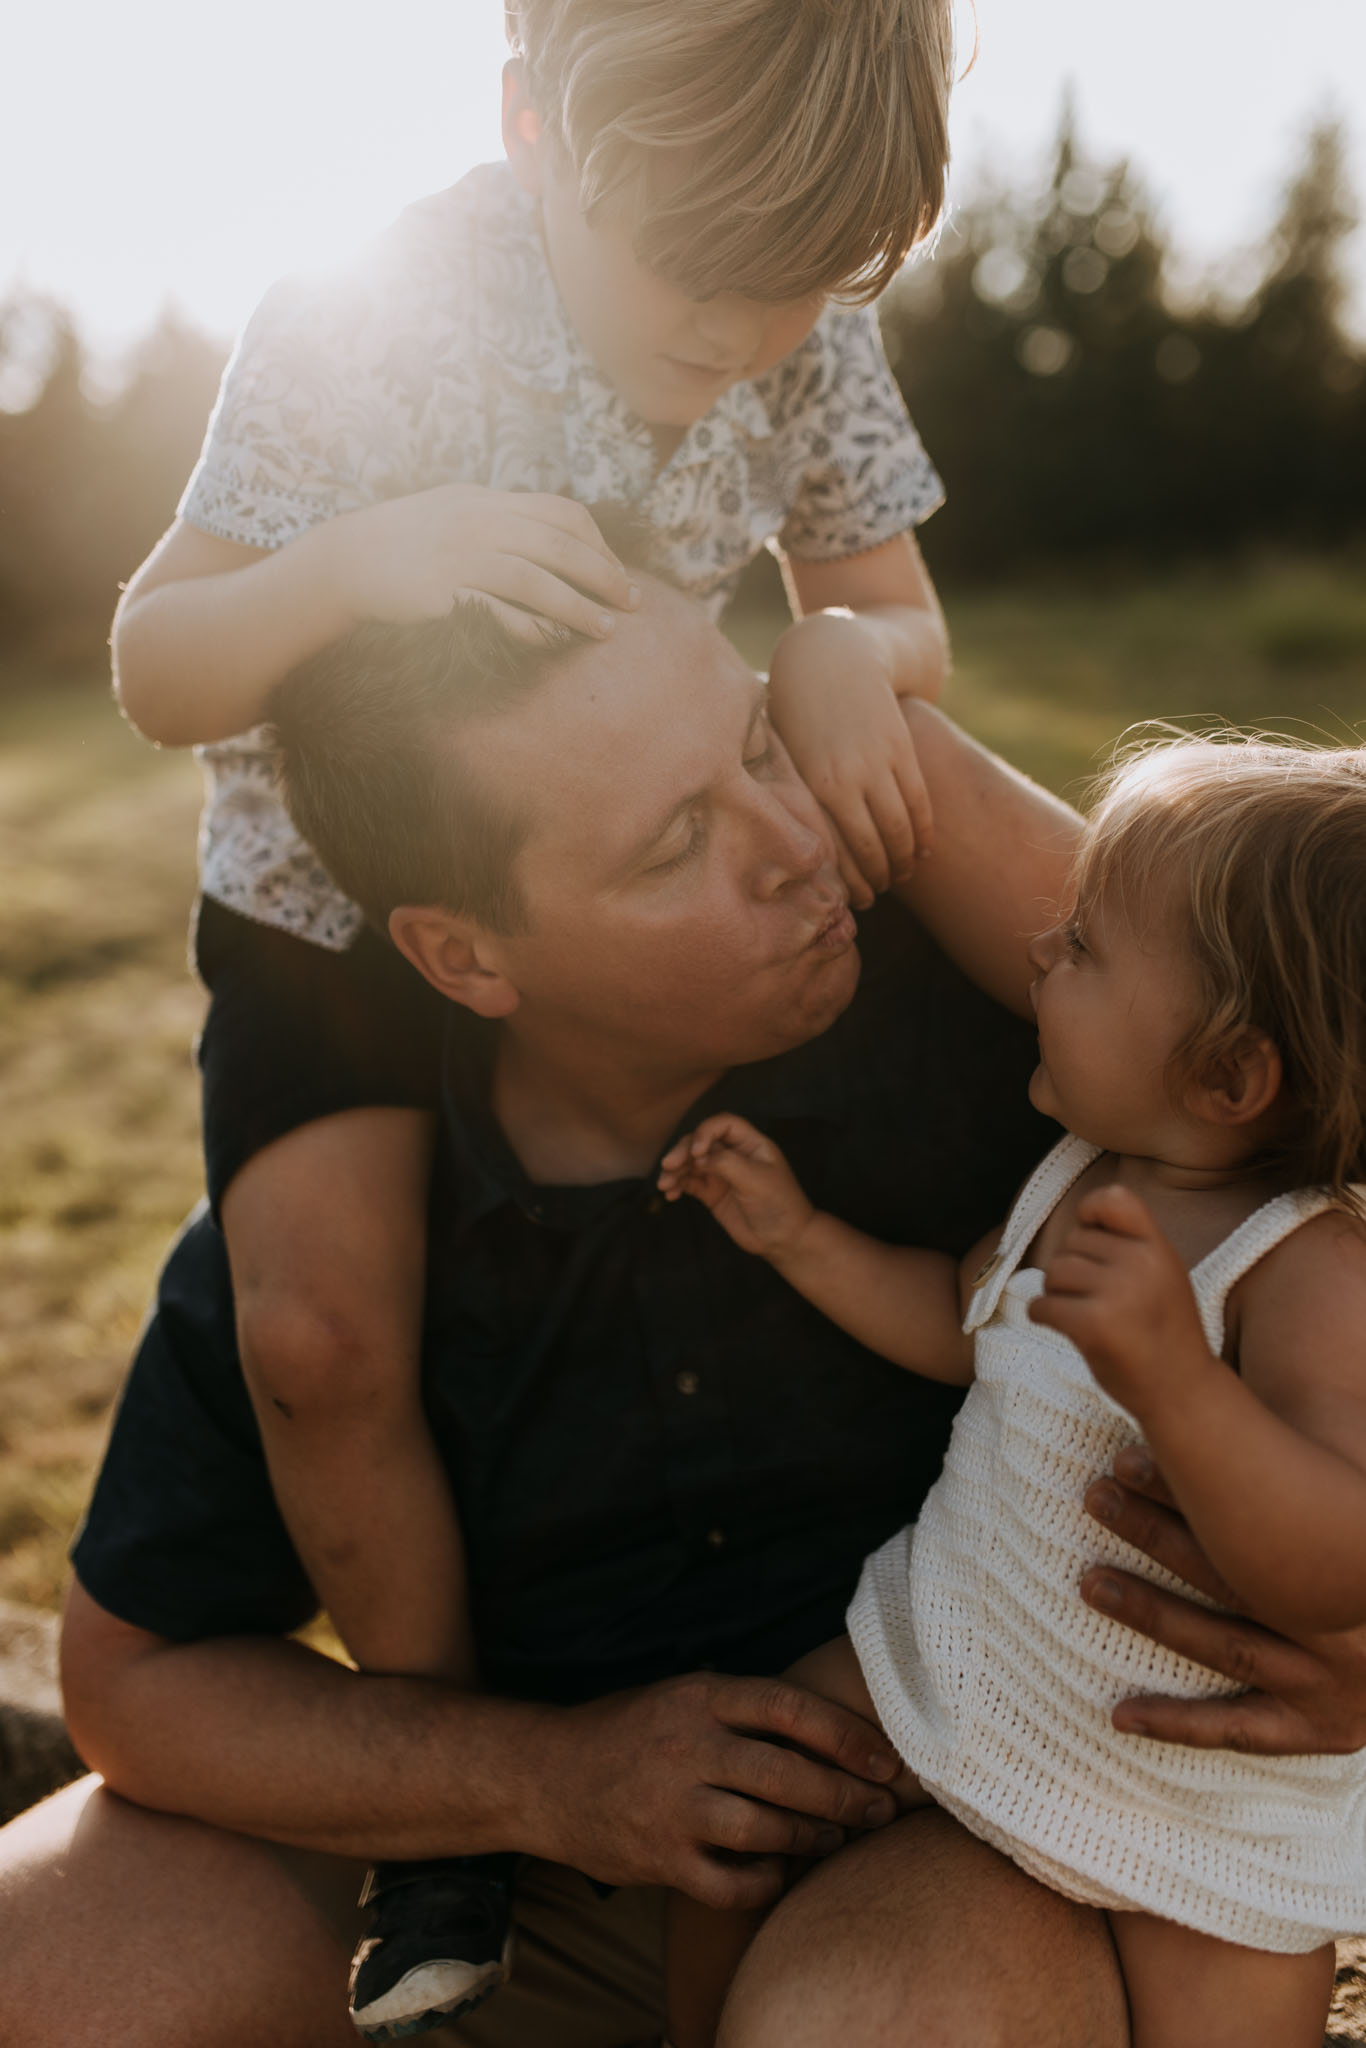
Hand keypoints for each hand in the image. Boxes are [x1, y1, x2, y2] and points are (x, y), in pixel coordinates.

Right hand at [319, 486, 637, 642]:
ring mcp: (462, 556)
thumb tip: (549, 532)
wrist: (346, 560)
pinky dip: (535, 629)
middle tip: (633, 603)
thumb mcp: (454, 511)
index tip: (616, 573)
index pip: (562, 513)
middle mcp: (480, 522)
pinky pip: (503, 613)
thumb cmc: (405, 541)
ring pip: (539, 580)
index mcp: (488, 501)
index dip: (599, 545)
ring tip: (606, 632)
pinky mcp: (445, 592)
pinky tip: (556, 642)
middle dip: (606, 576)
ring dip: (579, 609)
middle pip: (562, 546)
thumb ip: (499, 517)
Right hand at [532, 1672, 900, 1908]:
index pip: (788, 1707)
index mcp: (699, 1697)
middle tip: (879, 1809)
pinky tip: (778, 1873)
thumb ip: (742, 1708)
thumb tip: (832, 1723)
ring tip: (832, 1839)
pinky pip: (729, 1883)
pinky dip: (765, 1882)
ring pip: (764, 1830)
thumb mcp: (681, 1695)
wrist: (546, 1776)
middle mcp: (687, 1748)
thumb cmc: (628, 1732)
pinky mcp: (658, 1858)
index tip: (884, 1758)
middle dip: (844, 1796)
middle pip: (786, 1774)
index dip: (845, 1734)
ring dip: (810, 1839)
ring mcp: (671, 1806)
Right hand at [658, 1114, 816, 1263]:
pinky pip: (689, 1183)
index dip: (706, 1131)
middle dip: (683, 1151)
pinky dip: (677, 1185)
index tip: (697, 1152)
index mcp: (751, 1144)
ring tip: (664, 1184)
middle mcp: (734, 1155)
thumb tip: (698, 1157)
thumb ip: (726, 1164)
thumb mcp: (756, 1180)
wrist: (783, 1239)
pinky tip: (670, 1194)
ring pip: (691, 1163)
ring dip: (675, 1170)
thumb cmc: (778, 1205)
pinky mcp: (712, 1193)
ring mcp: (722, 1174)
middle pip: (701, 1142)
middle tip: (668, 1165)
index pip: (723, 1125)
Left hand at [768, 612, 931, 907]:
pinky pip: (919, 800)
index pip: (836, 850)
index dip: (849, 881)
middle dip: (878, 877)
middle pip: (871, 845)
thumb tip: (798, 849)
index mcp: (811, 784)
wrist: (832, 655)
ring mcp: (878, 762)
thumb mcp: (783, 753)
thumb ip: (793, 796)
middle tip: (879, 893)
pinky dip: (924, 830)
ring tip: (903, 875)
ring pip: (900, 827)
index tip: (854, 899)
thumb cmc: (795, 710)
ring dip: (905, 858)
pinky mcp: (901, 748)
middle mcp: (845, 777)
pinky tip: (923, 848)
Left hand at [1029, 1184, 1210, 1415]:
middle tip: (1095, 1301)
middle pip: (1071, 1242)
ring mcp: (1117, 1294)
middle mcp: (1140, 1265)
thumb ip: (1132, 1246)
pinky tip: (1064, 1328)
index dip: (1090, 1212)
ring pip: (1053, 1272)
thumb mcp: (1163, 1276)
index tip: (1089, 1234)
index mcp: (1159, 1249)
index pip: (1115, 1199)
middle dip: (1072, 1269)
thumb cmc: (1165, 1334)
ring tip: (1084, 1315)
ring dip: (1056, 1293)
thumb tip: (1079, 1221)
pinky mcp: (1092, 1325)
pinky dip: (1042, 1315)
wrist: (1183, 1392)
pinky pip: (1042, 1305)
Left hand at [1084, 1445, 1365, 1753]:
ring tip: (1089, 1581)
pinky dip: (1179, 1722)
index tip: (1123, 1456)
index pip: (1252, 1518)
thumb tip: (1218, 1388)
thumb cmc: (1355, 1559)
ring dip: (1152, 1612)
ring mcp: (1338, 1682)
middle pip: (1234, 1573)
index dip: (1184, 1486)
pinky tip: (1120, 1713)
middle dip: (1156, 1532)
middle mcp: (1349, 1622)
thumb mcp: (1329, 1505)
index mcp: (1347, 1558)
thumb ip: (1285, 1471)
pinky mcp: (1325, 1729)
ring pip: (1228, 1645)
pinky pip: (1241, 1729)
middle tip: (1095, 1496)